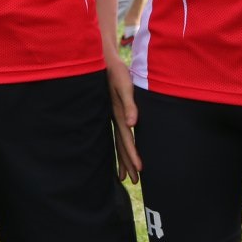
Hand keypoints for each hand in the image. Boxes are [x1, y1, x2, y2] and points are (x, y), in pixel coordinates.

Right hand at [106, 55, 141, 182]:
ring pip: (118, 142)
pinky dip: (120, 145)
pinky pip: (117, 133)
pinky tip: (121, 151)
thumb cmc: (115, 71)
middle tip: (134, 181)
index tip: (140, 170)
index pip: (126, 140)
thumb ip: (129, 105)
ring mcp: (112, 115)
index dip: (132, 155)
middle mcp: (115, 118)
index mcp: (118, 114)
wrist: (102, 60)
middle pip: (121, 145)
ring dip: (122, 159)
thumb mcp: (124, 85)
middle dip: (128, 164)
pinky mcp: (113, 111)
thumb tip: (133, 124)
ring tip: (125, 176)